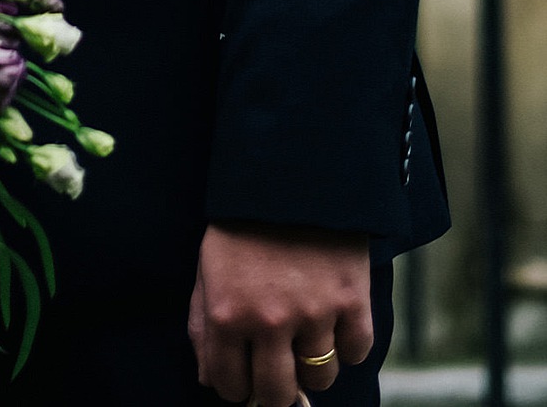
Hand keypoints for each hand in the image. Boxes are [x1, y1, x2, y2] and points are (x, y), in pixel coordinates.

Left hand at [190, 223, 371, 403]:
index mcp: (227, 314)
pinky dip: (347, 346)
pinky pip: (355, 353)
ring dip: (312, 366)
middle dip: (275, 389)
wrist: (288, 174)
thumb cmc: (241, 223)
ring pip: (320, 378)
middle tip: (279, 368)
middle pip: (278, 394)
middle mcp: (269, 321)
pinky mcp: (352, 301)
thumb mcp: (208, 267)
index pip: (232, 387)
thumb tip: (208, 379)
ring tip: (306, 338)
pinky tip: (334, 324)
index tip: (245, 375)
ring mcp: (314, 313)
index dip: (238, 387)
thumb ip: (202, 326)